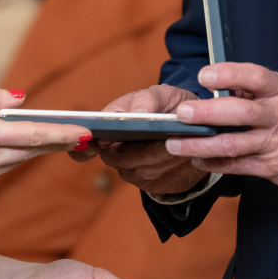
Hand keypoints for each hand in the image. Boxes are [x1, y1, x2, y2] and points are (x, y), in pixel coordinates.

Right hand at [0, 89, 90, 195]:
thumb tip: (20, 98)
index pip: (33, 135)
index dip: (62, 133)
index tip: (85, 131)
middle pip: (31, 151)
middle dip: (55, 142)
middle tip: (78, 133)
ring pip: (16, 160)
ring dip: (30, 148)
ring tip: (43, 134)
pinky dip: (6, 156)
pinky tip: (0, 145)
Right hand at [81, 85, 204, 196]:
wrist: (191, 127)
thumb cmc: (169, 106)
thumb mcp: (163, 94)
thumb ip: (149, 98)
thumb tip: (139, 113)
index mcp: (109, 123)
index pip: (88, 140)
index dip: (86, 147)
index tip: (100, 142)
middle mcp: (114, 150)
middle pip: (122, 157)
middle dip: (147, 150)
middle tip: (167, 141)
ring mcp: (130, 169)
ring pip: (144, 170)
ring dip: (165, 158)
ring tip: (184, 145)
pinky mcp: (150, 183)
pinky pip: (160, 180)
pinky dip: (175, 169)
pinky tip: (188, 157)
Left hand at [164, 63, 277, 195]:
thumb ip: (253, 88)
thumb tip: (217, 81)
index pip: (255, 77)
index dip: (229, 75)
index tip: (204, 76)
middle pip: (240, 113)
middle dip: (207, 113)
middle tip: (181, 114)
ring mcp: (274, 143)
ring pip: (233, 144)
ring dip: (200, 144)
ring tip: (175, 144)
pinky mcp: (271, 167)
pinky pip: (237, 166)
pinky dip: (214, 163)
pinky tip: (196, 160)